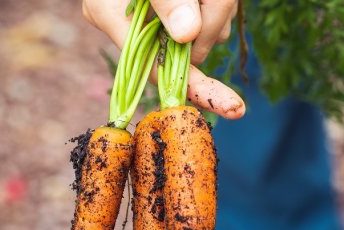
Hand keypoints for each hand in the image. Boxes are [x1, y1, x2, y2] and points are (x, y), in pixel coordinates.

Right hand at [83, 0, 244, 118]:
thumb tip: (187, 34)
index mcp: (111, 16)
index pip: (158, 70)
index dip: (196, 88)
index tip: (232, 106)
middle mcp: (131, 24)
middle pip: (189, 50)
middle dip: (214, 22)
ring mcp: (154, 19)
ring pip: (205, 33)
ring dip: (219, 7)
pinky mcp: (174, 11)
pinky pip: (209, 18)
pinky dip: (218, 3)